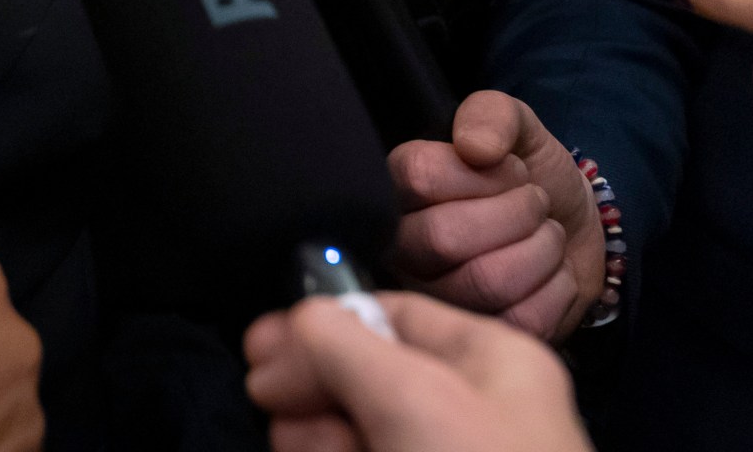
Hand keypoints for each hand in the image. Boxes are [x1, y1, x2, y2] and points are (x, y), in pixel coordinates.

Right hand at [244, 292, 589, 451]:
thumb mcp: (413, 396)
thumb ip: (344, 343)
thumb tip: (293, 326)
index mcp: (491, 362)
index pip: (392, 314)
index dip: (323, 324)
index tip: (262, 347)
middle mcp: (469, 412)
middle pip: (362, 378)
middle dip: (312, 390)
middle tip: (275, 404)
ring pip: (353, 434)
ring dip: (314, 438)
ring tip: (300, 447)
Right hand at [386, 89, 603, 339]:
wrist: (574, 224)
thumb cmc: (530, 174)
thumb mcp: (518, 126)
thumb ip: (492, 115)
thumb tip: (474, 147)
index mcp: (400, 187)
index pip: (420, 178)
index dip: (482, 174)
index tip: (510, 168)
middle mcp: (403, 246)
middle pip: (445, 238)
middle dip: (517, 213)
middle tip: (536, 202)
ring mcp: (437, 297)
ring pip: (485, 282)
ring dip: (541, 249)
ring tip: (547, 235)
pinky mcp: (481, 332)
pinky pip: (520, 318)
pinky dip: (557, 288)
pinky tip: (553, 272)